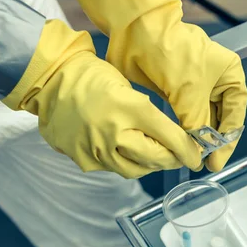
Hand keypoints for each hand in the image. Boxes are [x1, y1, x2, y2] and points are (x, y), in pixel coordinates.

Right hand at [3, 20, 201, 177]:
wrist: (49, 81)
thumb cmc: (91, 76)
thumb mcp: (127, 86)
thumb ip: (149, 115)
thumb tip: (172, 139)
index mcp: (131, 108)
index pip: (171, 138)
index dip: (188, 151)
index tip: (197, 156)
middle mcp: (115, 133)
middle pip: (156, 159)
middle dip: (173, 160)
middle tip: (180, 157)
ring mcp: (98, 150)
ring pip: (137, 170)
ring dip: (151, 165)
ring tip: (156, 156)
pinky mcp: (84, 160)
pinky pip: (114, 170)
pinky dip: (126, 164)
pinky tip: (128, 153)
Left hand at [110, 21, 246, 172]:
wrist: (136, 32)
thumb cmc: (170, 53)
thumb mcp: (189, 95)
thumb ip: (197, 126)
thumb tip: (199, 153)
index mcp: (229, 74)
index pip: (236, 113)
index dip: (228, 139)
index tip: (218, 159)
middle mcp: (216, 81)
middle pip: (221, 119)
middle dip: (213, 142)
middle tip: (206, 164)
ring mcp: (196, 87)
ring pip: (202, 120)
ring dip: (198, 139)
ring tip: (194, 159)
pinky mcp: (177, 93)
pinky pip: (186, 118)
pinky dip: (185, 132)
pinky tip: (183, 146)